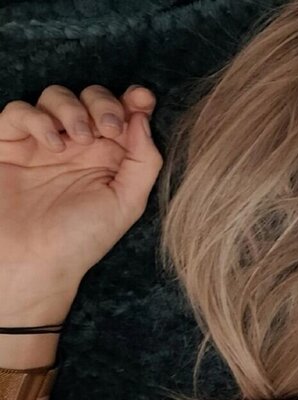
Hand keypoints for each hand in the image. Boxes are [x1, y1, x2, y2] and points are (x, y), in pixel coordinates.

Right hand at [0, 84, 162, 321]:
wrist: (32, 263)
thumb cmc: (81, 240)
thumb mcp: (127, 203)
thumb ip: (143, 160)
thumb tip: (143, 116)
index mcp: (111, 156)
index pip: (125, 113)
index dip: (135, 99)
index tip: (142, 99)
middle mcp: (79, 145)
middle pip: (93, 97)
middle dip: (104, 103)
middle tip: (109, 128)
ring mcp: (43, 142)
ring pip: (57, 96)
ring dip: (72, 108)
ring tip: (79, 137)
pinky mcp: (8, 145)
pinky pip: (18, 112)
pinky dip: (37, 118)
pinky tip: (52, 144)